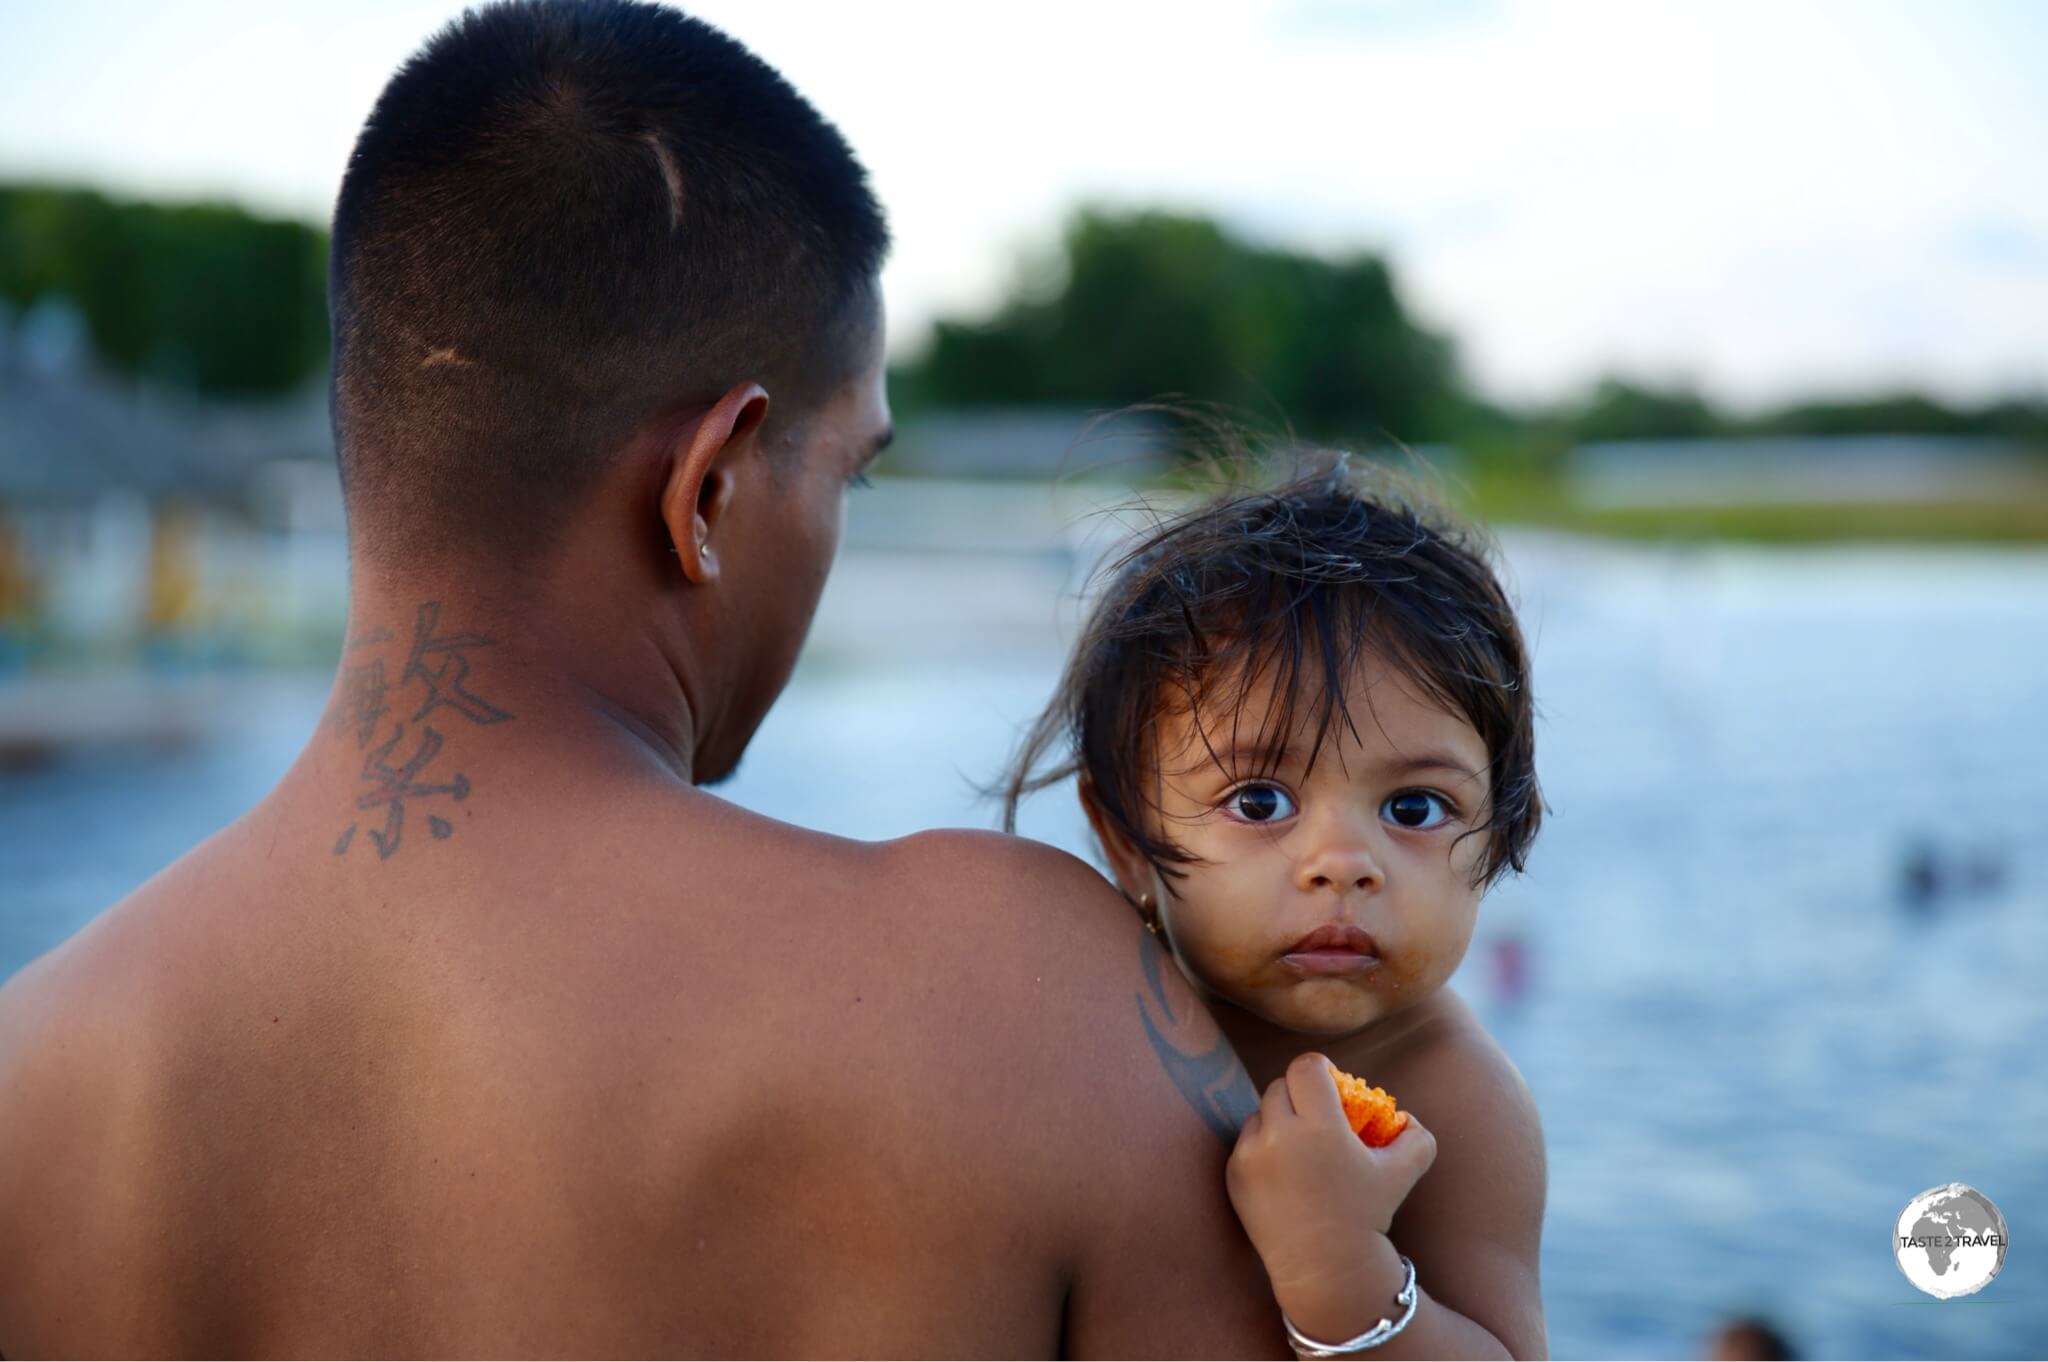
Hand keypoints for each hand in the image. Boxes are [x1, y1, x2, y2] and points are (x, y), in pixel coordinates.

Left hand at [1225, 1052, 1435, 1324]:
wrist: (1326, 1269)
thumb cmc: (1366, 1217)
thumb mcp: (1403, 1174)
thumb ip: (1417, 1137)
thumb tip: (1405, 1117)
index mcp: (1320, 1126)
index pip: (1306, 1067)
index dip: (1320, 1070)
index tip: (1330, 1085)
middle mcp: (1280, 1135)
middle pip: (1280, 1086)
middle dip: (1299, 1094)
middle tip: (1315, 1113)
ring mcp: (1250, 1155)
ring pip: (1260, 1113)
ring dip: (1278, 1120)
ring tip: (1299, 1146)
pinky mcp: (1233, 1175)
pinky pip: (1245, 1143)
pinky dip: (1261, 1147)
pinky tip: (1283, 1171)